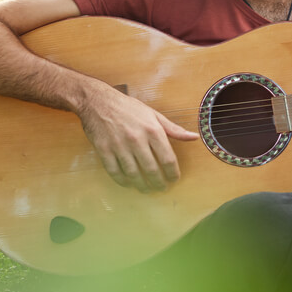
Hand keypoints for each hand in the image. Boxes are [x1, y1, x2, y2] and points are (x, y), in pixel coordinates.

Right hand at [77, 87, 199, 191]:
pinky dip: (122, 181)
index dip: (172, 173)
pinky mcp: (104, 150)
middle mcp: (137, 139)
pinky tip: (128, 184)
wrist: (98, 101)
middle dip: (159, 183)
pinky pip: (114, 172)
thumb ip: (174, 129)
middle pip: (151, 169)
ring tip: (147, 190)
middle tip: (162, 188)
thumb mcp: (153, 114)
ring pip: (133, 174)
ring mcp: (119, 145)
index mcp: (152, 129)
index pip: (167, 158)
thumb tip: (194, 137)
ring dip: (141, 186)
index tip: (174, 179)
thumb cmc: (128, 107)